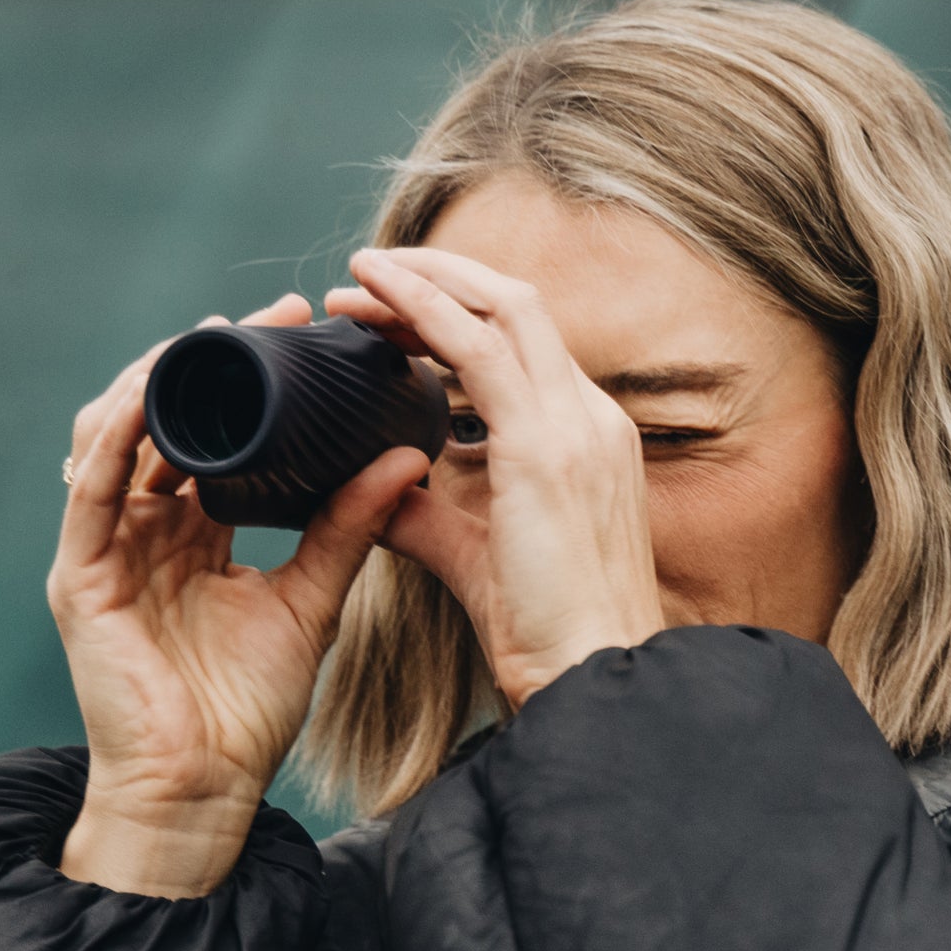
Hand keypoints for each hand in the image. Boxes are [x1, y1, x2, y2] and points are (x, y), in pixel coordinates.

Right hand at [50, 294, 428, 896]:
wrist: (209, 789)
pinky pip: (88, 489)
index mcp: (193, 532)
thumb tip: (407, 456)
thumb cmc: (251, 706)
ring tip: (212, 337)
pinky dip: (115, 437)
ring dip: (160, 380)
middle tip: (271, 314)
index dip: (253, 380)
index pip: (217, 435)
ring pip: (115, 437)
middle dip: (211, 362)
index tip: (305, 329)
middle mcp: (145, 530)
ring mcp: (106, 550)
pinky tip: (151, 394)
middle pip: (167, 421)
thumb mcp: (312, 598)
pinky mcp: (80, 577)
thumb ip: (349, 527)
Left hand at [326, 248, 665, 709]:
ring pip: (502, 308)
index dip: (456, 318)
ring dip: (425, 281)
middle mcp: (591, 418)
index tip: (391, 321)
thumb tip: (367, 488)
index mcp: (587, 441)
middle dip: (441, 279)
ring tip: (359, 276)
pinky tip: (373, 293)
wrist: (591, 674)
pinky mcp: (545, 446)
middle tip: (366, 279)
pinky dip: (422, 307)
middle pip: (516, 308)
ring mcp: (576, 425)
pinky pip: (477, 347)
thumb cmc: (545, 631)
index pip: (524, 348)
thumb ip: (425, 514)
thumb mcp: (476, 555)